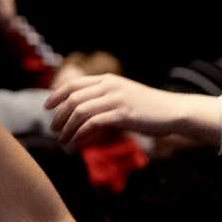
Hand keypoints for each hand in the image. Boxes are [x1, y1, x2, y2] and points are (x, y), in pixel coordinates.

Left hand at [44, 74, 220, 146]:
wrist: (174, 111)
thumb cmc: (148, 108)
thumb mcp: (122, 96)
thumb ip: (102, 100)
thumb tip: (80, 114)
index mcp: (107, 80)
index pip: (74, 84)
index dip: (57, 95)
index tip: (46, 107)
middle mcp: (109, 86)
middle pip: (73, 99)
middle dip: (59, 115)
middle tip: (53, 129)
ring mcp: (116, 99)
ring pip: (80, 111)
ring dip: (67, 127)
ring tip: (62, 139)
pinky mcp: (122, 114)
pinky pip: (93, 123)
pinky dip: (81, 133)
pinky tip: (76, 142)